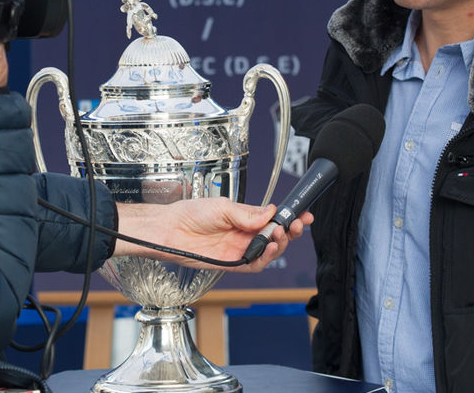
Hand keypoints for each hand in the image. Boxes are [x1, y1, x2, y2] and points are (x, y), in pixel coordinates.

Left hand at [113, 197, 313, 272]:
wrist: (170, 230)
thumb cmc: (190, 214)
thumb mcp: (222, 207)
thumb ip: (247, 214)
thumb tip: (270, 213)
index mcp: (245, 218)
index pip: (273, 218)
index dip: (289, 217)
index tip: (303, 214)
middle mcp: (245, 234)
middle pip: (276, 236)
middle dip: (290, 231)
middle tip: (295, 225)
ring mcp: (240, 249)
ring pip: (269, 251)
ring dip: (279, 244)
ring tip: (280, 234)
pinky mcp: (233, 264)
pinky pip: (255, 265)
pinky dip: (265, 258)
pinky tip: (268, 249)